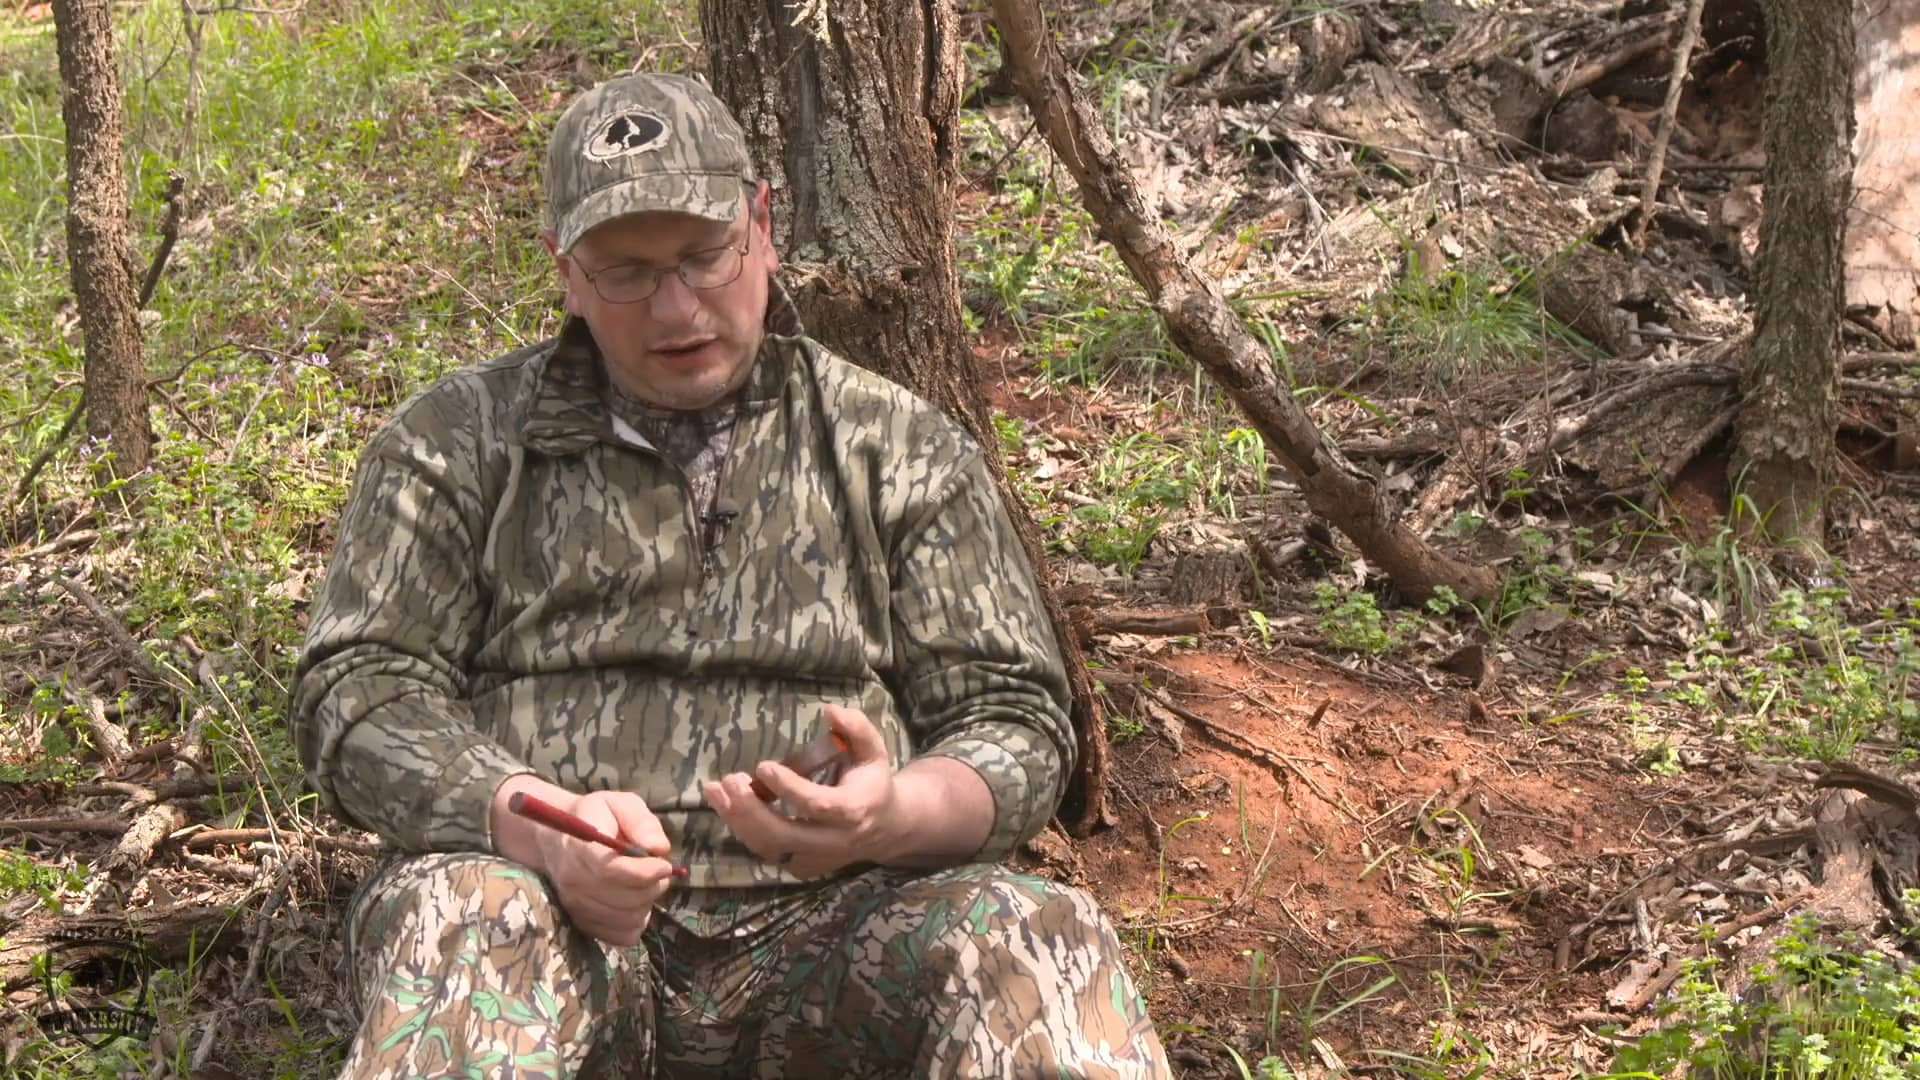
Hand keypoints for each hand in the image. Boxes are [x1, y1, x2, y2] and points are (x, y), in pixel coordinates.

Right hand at [532, 789, 676, 946]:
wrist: (559, 839)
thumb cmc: (596, 817)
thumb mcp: (619, 803)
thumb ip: (641, 821)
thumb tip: (659, 849)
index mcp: (580, 847)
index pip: (610, 870)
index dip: (644, 872)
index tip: (664, 864)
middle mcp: (574, 881)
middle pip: (623, 898)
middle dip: (653, 886)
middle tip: (661, 871)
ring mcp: (576, 906)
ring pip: (626, 919)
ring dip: (647, 903)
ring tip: (648, 884)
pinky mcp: (582, 923)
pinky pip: (621, 936)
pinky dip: (637, 922)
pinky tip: (636, 903)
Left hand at [703, 706, 906, 878]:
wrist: (885, 828)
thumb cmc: (872, 781)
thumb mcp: (872, 750)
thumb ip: (856, 728)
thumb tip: (830, 710)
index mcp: (854, 810)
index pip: (818, 805)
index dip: (790, 788)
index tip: (762, 767)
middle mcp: (834, 841)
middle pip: (785, 835)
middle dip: (751, 810)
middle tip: (728, 781)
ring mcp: (816, 859)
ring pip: (769, 847)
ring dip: (738, 820)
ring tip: (717, 790)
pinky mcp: (801, 866)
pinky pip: (767, 852)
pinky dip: (744, 830)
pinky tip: (729, 805)